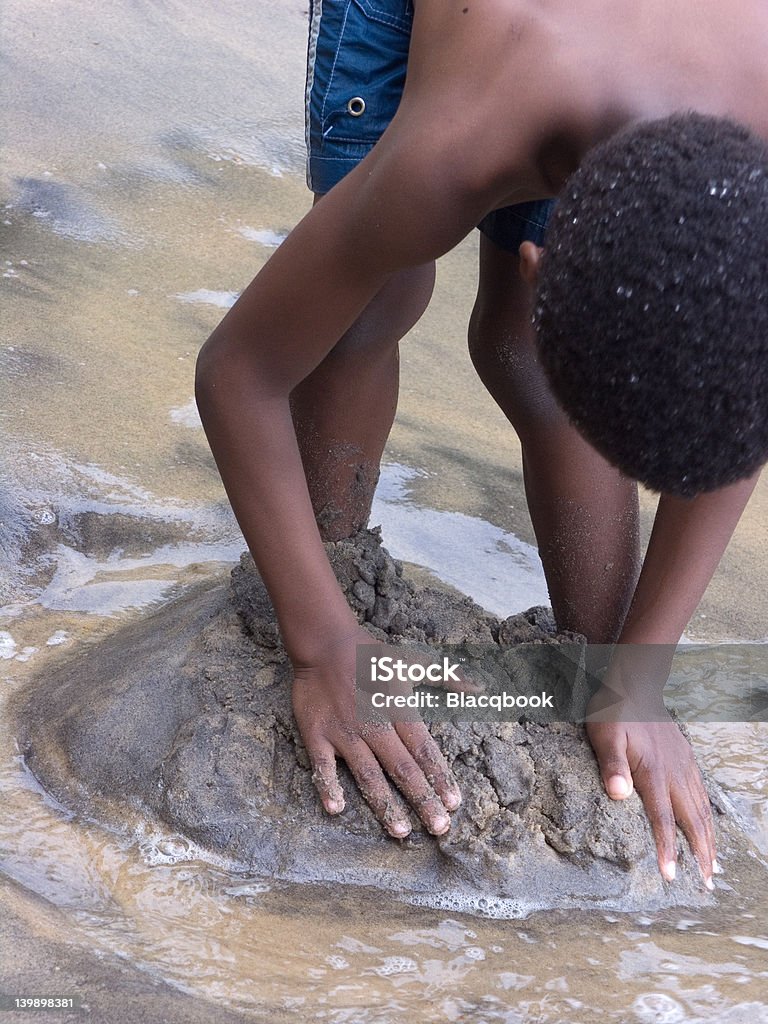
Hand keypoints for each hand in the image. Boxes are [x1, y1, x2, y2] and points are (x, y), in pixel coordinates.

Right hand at [291, 627, 461, 837]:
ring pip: (368, 774)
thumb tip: (479, 688)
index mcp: (398, 709)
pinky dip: (327, 786)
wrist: (324, 642)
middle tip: (439, 828)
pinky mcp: (317, 734)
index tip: (454, 802)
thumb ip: (446, 677)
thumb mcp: (412, 661)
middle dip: (422, 799)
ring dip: (385, 804)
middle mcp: (374, 724)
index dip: (440, 776)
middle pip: (402, 768)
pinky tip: (336, 809)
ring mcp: (345, 732)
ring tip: (401, 831)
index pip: (424, 749)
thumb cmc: (370, 654)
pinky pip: (322, 766)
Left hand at [586, 684, 716, 887]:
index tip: (671, 876)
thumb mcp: (604, 735)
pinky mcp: (685, 759)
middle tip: (708, 884)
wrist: (635, 686)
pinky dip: (708, 816)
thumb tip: (618, 794)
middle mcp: (674, 773)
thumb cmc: (614, 712)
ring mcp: (683, 766)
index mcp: (654, 773)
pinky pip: (702, 793)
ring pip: (702, 809)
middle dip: (701, 854)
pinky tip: (707, 826)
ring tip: (713, 865)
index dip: (667, 849)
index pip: (662, 819)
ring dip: (709, 839)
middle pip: (692, 821)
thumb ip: (612, 764)